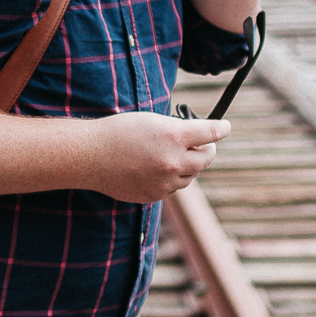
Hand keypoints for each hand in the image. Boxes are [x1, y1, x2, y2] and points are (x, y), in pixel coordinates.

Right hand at [92, 112, 230, 202]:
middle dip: (207, 150)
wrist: (90, 156)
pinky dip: (170, 179)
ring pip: (190, 176)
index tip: (225, 127)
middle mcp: (174, 161)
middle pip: (207, 158)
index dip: (221, 128)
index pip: (211, 133)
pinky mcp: (155, 195)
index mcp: (174, 136)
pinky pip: (173, 188)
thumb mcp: (152, 121)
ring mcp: (165, 182)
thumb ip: (178, 131)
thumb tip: (198, 139)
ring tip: (169, 155)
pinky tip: (153, 169)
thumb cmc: (119, 132)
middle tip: (203, 145)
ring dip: (187, 166)